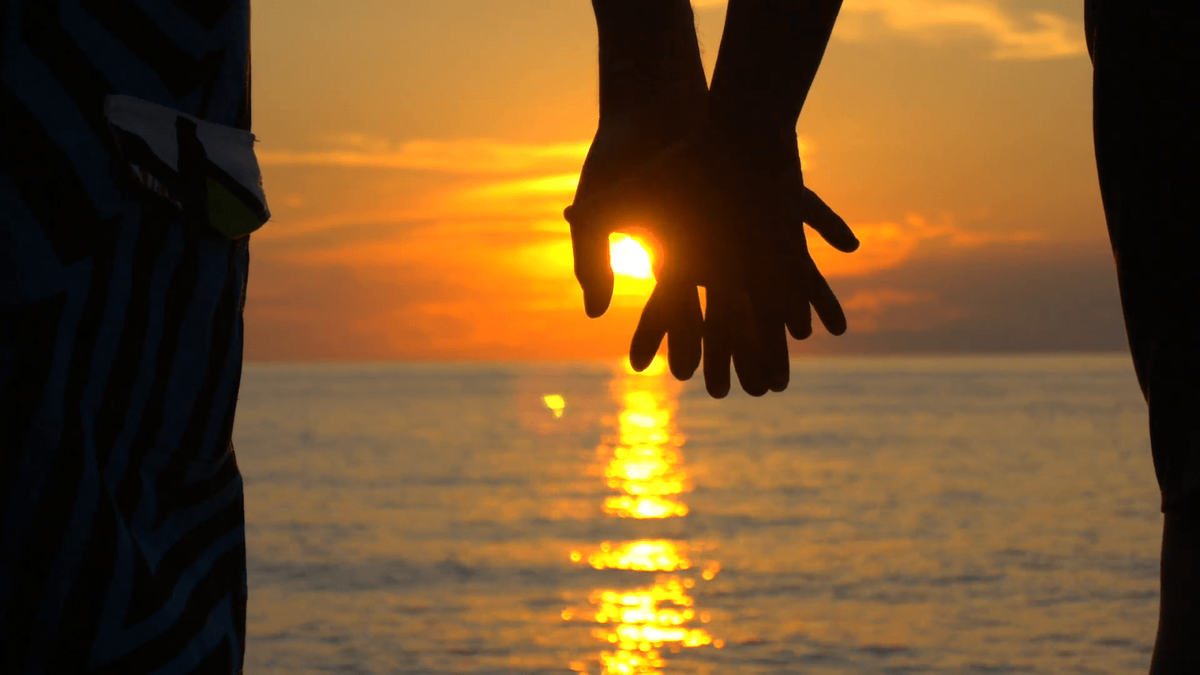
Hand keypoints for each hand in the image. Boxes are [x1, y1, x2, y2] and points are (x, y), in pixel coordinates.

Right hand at [568, 123, 857, 396]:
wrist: (717, 120)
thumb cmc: (664, 159)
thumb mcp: (617, 201)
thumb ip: (595, 248)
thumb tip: (591, 308)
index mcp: (684, 261)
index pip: (677, 314)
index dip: (677, 344)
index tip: (679, 378)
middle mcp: (718, 263)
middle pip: (726, 322)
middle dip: (733, 358)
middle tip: (742, 396)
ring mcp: (753, 251)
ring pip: (765, 307)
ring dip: (775, 341)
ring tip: (782, 382)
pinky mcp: (784, 236)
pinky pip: (798, 275)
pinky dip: (806, 301)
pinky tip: (813, 329)